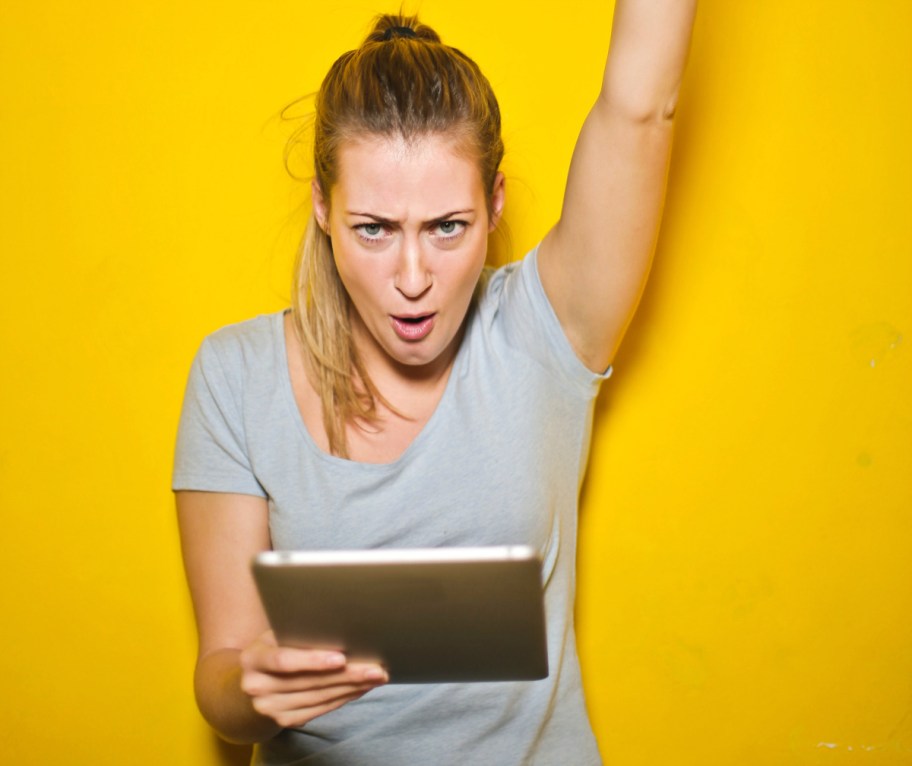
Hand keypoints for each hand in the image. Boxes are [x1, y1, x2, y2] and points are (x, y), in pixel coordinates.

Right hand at [239, 631, 388, 727]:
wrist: (253, 681)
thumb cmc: (274, 647)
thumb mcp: (277, 633)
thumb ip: (299, 630)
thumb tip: (342, 622)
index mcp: (253, 658)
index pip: (283, 661)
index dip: (313, 660)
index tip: (342, 658)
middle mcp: (257, 686)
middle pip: (308, 682)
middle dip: (347, 675)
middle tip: (376, 667)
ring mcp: (269, 707)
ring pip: (319, 698)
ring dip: (351, 688)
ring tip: (376, 677)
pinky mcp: (284, 721)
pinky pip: (320, 709)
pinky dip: (344, 698)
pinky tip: (361, 688)